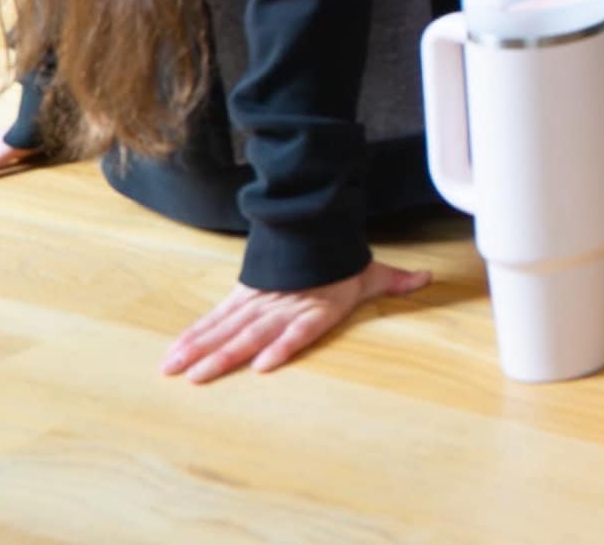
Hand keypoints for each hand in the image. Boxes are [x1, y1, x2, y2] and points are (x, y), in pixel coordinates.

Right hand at [161, 260, 426, 381]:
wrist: (316, 226)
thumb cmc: (344, 261)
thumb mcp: (372, 273)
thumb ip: (397, 281)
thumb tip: (427, 278)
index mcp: (318, 306)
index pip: (300, 328)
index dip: (283, 345)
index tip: (264, 364)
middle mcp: (285, 305)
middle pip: (252, 332)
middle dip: (223, 355)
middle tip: (196, 377)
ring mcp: (260, 301)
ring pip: (227, 326)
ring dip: (200, 347)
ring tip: (175, 368)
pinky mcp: (243, 296)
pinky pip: (217, 317)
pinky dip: (196, 333)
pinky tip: (177, 351)